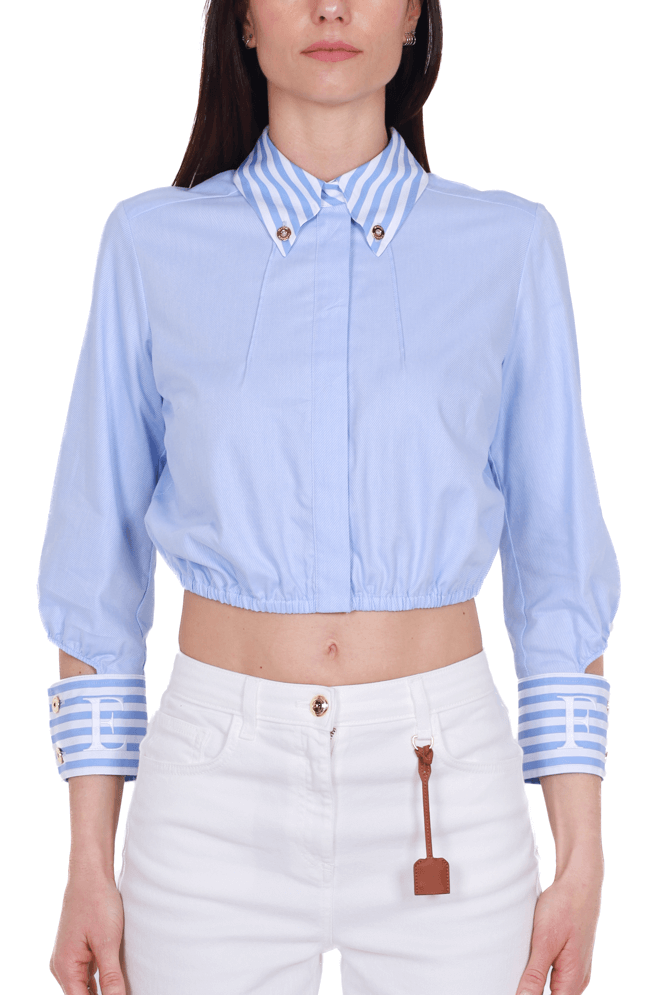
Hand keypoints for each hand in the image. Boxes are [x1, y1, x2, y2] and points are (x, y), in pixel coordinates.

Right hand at [50, 875, 125, 994]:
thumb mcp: (107, 943)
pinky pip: (87, 973)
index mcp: (64, 967)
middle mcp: (61, 966)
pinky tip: (115, 981)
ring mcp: (68, 958)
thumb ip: (110, 978)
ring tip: (119, 986)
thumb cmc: (97, 903)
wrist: (90, 875)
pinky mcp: (76, 950)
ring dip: (101, 990)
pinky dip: (99, 979)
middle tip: (122, 991)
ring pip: (84, 986)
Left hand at [515, 862, 602, 994]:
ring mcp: (577, 969)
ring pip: (556, 989)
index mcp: (573, 979)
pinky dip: (543, 975)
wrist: (580, 882)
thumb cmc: (564, 907)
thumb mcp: (544, 940)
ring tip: (519, 972)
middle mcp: (578, 979)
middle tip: (512, 978)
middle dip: (533, 991)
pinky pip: (557, 977)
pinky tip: (529, 965)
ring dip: (537, 985)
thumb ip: (534, 975)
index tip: (516, 988)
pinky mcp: (572, 959)